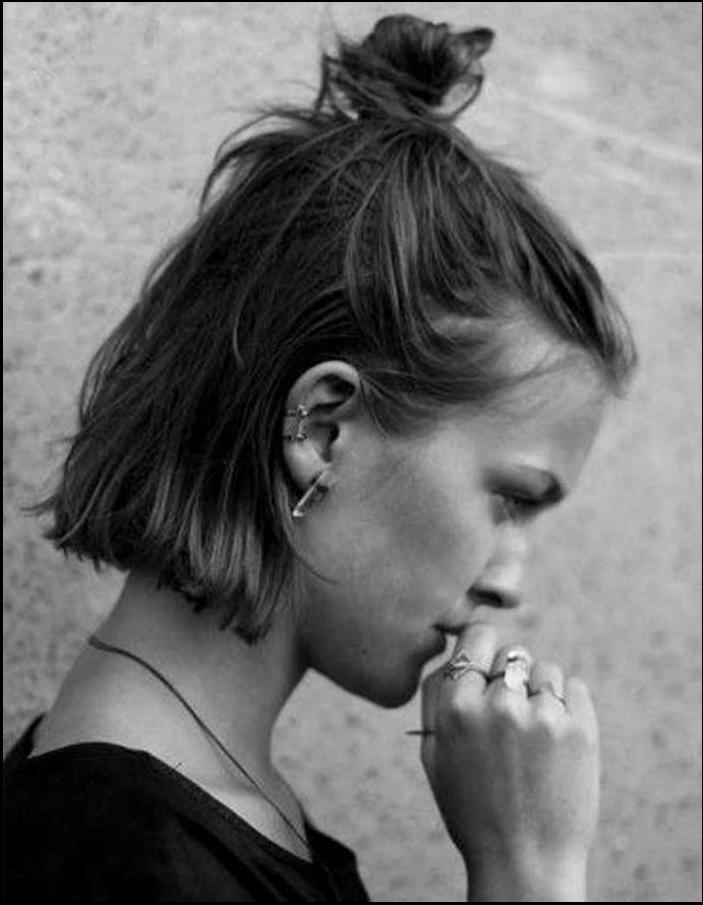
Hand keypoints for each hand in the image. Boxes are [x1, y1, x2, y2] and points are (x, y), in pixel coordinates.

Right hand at [418, 621, 599, 889]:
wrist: (523, 861)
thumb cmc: (471, 808)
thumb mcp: (433, 755)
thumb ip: (435, 697)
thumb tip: (452, 650)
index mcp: (457, 707)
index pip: (477, 637)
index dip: (481, 647)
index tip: (486, 661)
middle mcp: (500, 705)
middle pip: (512, 654)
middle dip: (510, 678)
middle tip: (509, 720)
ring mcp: (544, 717)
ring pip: (545, 669)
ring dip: (540, 691)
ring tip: (534, 735)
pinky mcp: (581, 730)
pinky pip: (575, 688)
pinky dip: (568, 704)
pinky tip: (556, 739)